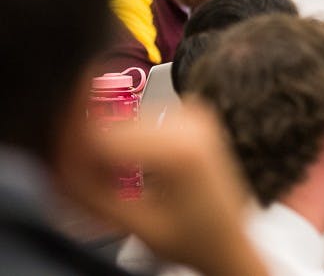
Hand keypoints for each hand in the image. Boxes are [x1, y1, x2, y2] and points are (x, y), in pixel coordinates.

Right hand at [58, 102, 267, 275]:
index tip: (66, 177)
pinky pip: (141, 121)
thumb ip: (95, 193)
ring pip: (124, 122)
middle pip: (113, 126)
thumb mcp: (138, 225)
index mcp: (182, 148)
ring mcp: (197, 115)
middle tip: (86, 187)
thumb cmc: (195, 240)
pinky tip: (131, 169)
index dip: (75, 156)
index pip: (103, 136)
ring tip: (111, 183)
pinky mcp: (195, 115)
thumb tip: (62, 166)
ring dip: (109, 148)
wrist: (231, 240)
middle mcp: (193, 122)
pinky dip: (129, 142)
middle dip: (91, 154)